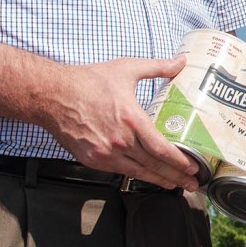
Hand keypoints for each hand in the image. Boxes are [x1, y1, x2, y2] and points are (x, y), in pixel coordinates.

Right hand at [39, 55, 201, 189]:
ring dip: (159, 180)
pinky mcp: (92, 160)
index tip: (193, 167)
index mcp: (131, 120)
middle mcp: (120, 141)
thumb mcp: (126, 69)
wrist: (52, 95)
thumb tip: (181, 61)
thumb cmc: (87, 82)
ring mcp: (105, 153)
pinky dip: (137, 175)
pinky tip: (147, 176)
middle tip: (193, 183)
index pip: (161, 148)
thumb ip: (157, 67)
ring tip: (175, 185)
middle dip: (176, 176)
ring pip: (138, 172)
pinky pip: (120, 171)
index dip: (179, 161)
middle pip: (153, 165)